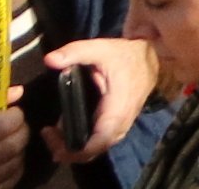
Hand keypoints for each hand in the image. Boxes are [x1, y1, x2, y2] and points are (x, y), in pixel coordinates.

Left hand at [37, 36, 157, 157]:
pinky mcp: (116, 125)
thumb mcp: (101, 48)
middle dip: (68, 151)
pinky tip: (64, 129)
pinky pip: (98, 141)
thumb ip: (76, 52)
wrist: (150, 58)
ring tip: (52, 133)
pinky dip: (80, 141)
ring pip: (96, 147)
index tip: (54, 145)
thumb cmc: (125, 56)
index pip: (100, 140)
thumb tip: (49, 59)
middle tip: (48, 135)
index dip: (77, 151)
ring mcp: (120, 126)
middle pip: (95, 150)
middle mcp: (121, 122)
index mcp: (119, 107)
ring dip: (73, 147)